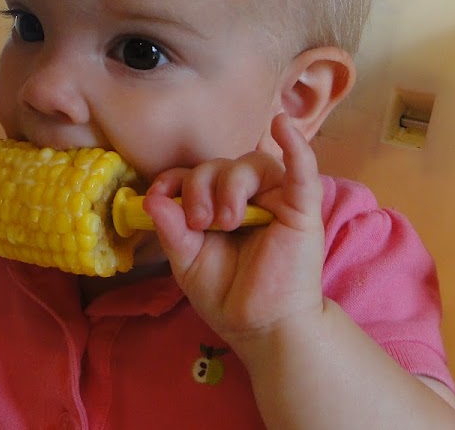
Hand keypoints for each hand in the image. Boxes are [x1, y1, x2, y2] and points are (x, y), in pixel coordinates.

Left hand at [143, 113, 325, 345]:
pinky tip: (282, 126)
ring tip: (226, 221)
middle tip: (200, 223)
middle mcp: (248, 196)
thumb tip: (152, 200)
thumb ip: (171, 230)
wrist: (262, 328)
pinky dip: (295, 146)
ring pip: (251, 164)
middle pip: (219, 165)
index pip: (194, 173)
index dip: (173, 179)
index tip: (157, 198)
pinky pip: (302, 169)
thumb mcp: (187, 262)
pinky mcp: (302, 209)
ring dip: (230, 185)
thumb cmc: (228, 295)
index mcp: (218, 205)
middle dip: (199, 187)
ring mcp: (276, 200)